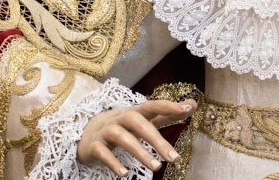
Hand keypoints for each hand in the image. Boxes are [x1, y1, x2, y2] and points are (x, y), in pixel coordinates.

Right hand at [78, 98, 195, 176]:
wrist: (86, 132)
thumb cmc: (123, 126)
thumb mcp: (143, 119)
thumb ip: (166, 114)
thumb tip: (192, 105)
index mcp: (135, 112)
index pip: (152, 105)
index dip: (168, 105)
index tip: (187, 108)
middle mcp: (120, 118)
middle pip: (138, 122)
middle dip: (157, 139)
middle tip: (174, 158)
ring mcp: (106, 131)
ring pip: (122, 138)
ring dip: (140, 152)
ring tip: (157, 167)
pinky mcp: (94, 146)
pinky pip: (103, 152)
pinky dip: (113, 162)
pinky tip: (124, 174)